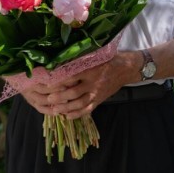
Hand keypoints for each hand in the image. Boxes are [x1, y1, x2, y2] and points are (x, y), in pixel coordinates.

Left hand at [21, 51, 140, 118]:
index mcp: (90, 70)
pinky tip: (68, 116)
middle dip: (60, 97)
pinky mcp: (100, 100)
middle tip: (49, 98)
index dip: (59, 81)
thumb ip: (81, 60)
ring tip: (55, 109)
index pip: (72, 77)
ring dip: (66, 107)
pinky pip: (88, 109)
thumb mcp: (96, 56)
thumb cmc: (109, 59)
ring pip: (80, 103)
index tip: (48, 82)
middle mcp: (93, 83)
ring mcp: (97, 93)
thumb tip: (62, 61)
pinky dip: (77, 114)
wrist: (126, 69)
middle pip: (74, 93)